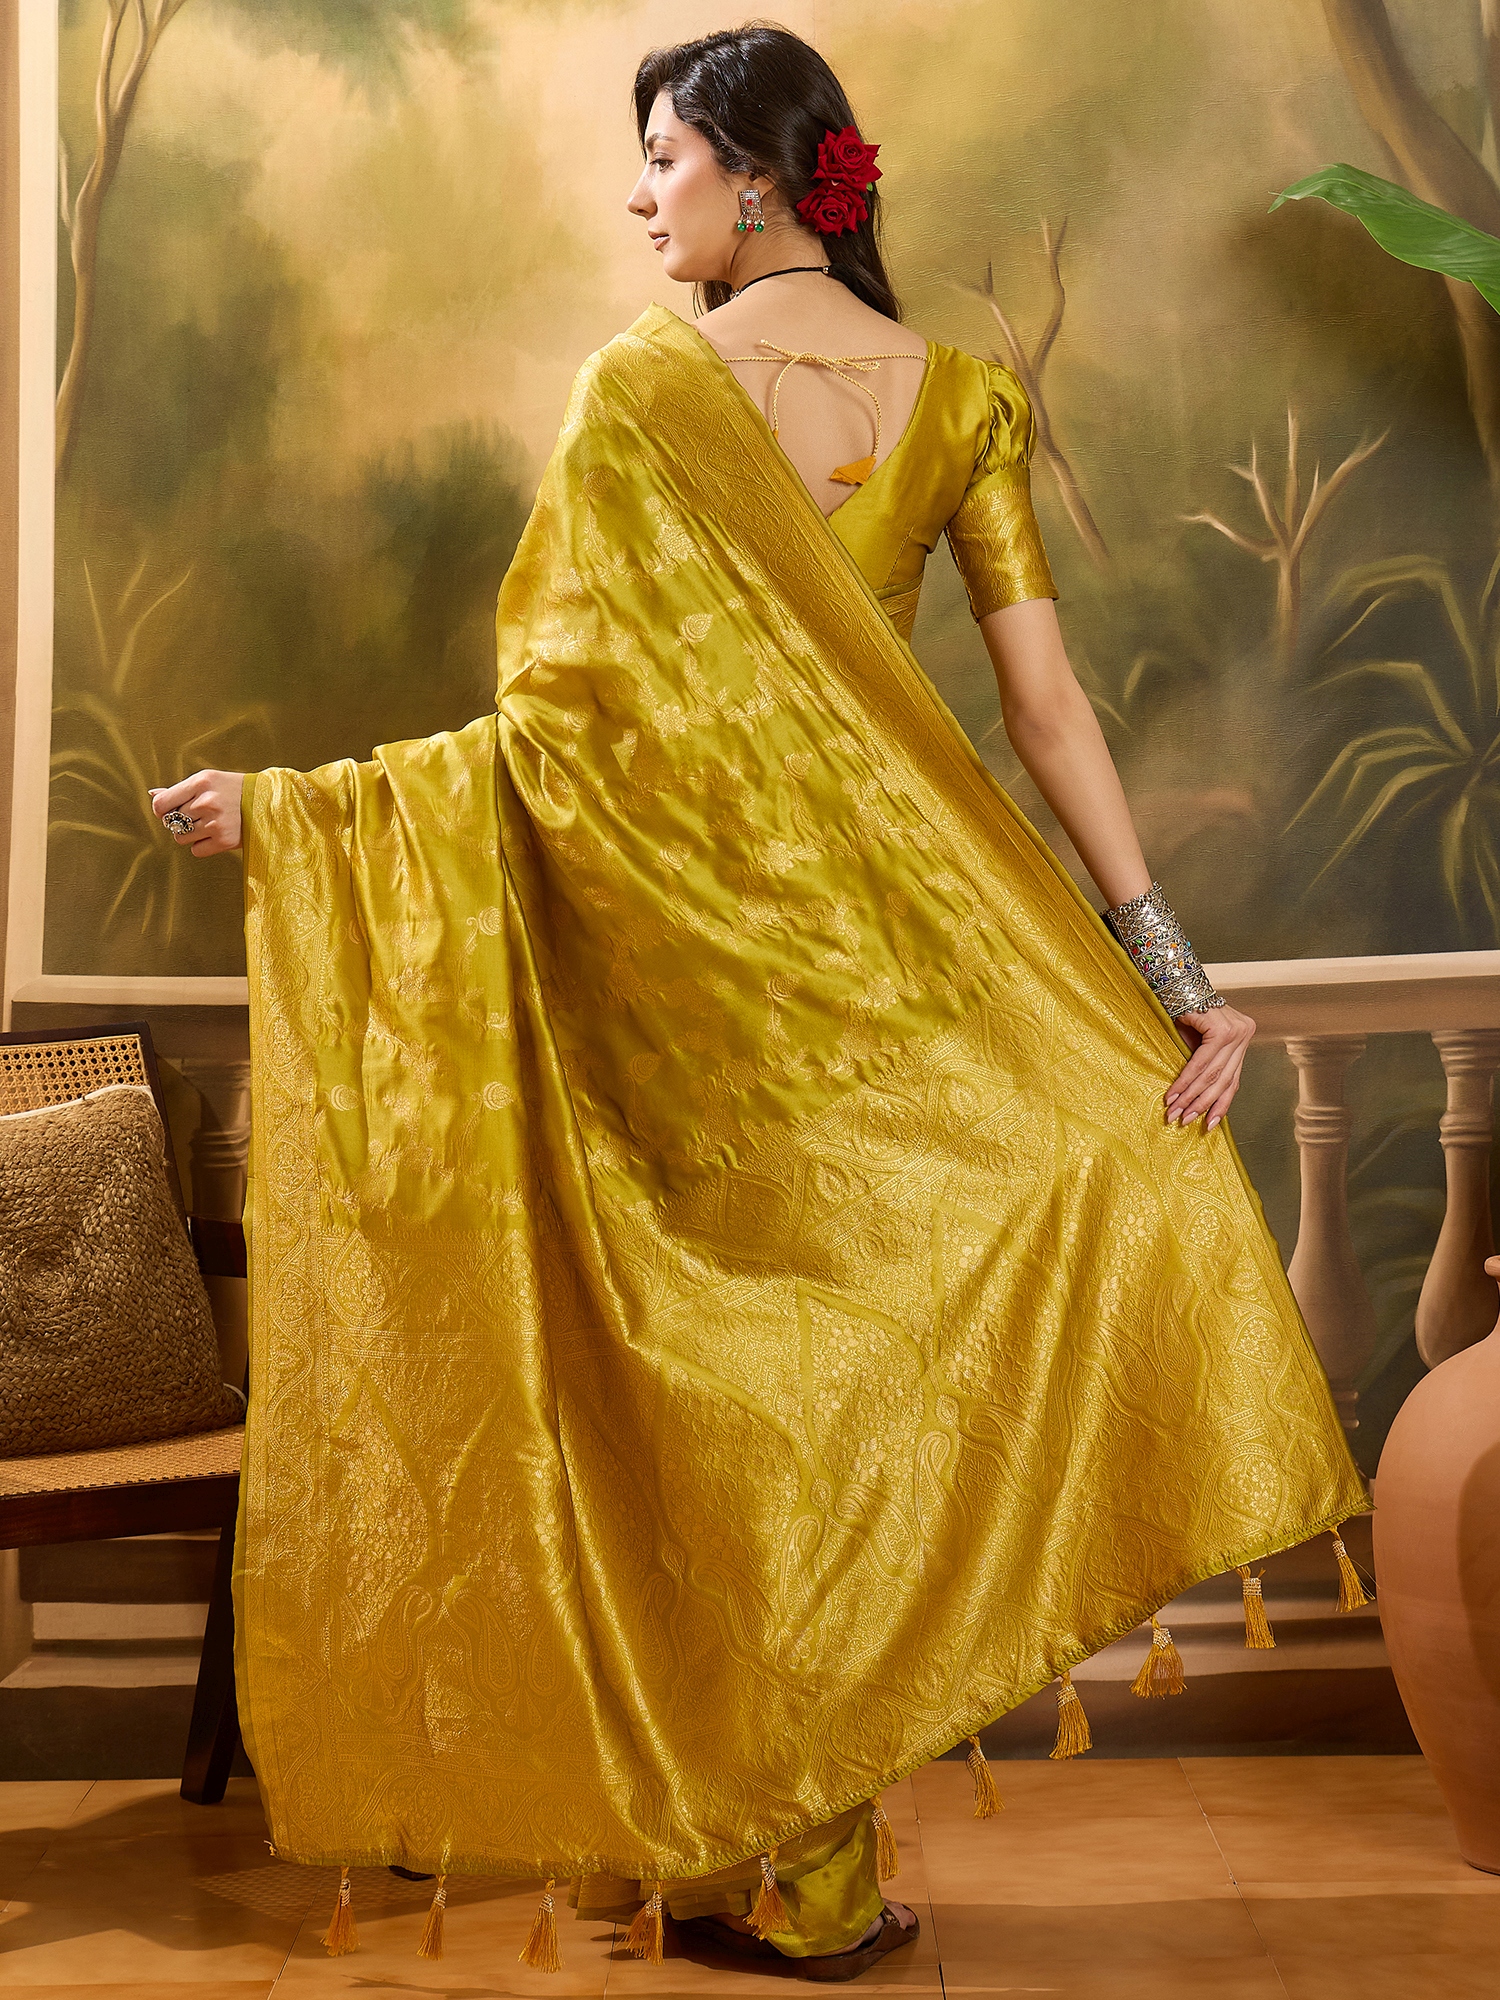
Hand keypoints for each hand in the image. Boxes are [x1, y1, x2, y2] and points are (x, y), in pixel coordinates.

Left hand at [149, 770, 244, 855]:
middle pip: (170, 822)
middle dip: (180, 821)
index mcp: (201, 783)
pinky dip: (202, 845)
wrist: (267, 802)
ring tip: (207, 824)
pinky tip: (215, 835)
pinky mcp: (224, 841)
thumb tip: (152, 794)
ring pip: (180, 838)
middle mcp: (206, 802)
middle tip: (198, 815)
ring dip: (190, 834)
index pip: (161, 804)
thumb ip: (179, 789)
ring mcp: (216, 823)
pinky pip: (195, 850)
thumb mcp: (207, 780)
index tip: (170, 810)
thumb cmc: (232, 789)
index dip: (161, 810)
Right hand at [1164, 1002, 1254, 1131]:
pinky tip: (1175, 1094)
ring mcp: (1237, 1030)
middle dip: (1202, 1104)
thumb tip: (1198, 1099)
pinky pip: (1202, 1062)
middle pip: (1225, 1079)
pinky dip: (1186, 1080)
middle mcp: (1244, 1033)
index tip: (1208, 1125)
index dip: (1220, 1104)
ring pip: (1214, 1074)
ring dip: (1192, 1096)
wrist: (1174, 982)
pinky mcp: (1222, 1028)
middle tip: (1185, 1120)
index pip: (1233, 1078)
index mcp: (1242, 1037)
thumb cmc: (1183, 1011)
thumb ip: (1204, 1064)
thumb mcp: (1197, 1042)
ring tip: (1176, 1111)